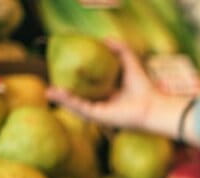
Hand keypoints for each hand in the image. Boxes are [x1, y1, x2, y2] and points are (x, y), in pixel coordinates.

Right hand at [46, 40, 197, 141]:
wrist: (151, 105)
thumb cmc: (144, 87)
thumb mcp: (131, 63)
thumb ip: (121, 50)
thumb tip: (106, 39)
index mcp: (109, 94)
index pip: (89, 87)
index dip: (76, 80)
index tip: (63, 71)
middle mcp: (103, 104)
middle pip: (79, 98)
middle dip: (64, 93)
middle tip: (50, 83)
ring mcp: (99, 112)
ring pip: (76, 105)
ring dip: (62, 98)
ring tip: (48, 90)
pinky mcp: (98, 117)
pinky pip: (79, 108)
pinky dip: (67, 101)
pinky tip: (56, 93)